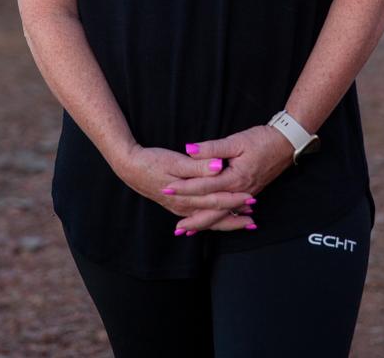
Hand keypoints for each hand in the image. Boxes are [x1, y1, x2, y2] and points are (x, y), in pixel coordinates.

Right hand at [115, 144, 256, 220]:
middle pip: (215, 215)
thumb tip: (218, 167)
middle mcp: (184, 206)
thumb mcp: (175, 160)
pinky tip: (219, 221)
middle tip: (254, 219)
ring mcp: (180, 208)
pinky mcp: (177, 205)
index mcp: (186, 195)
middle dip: (235, 217)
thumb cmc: (152, 160)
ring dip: (226, 221)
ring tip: (244, 223)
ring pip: (208, 220)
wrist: (129, 167)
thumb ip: (198, 165)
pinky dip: (212, 221)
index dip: (235, 199)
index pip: (216, 199)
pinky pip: (199, 218)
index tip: (252, 199)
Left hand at [166, 125, 294, 233]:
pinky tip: (213, 221)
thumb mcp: (236, 140)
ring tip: (189, 231)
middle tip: (176, 228)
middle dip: (194, 218)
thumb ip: (212, 148)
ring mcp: (246, 194)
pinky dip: (220, 219)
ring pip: (223, 214)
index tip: (168, 188)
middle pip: (213, 210)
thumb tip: (190, 150)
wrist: (287, 143)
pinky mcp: (249, 192)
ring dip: (206, 224)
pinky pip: (231, 211)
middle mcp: (241, 191)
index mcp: (235, 178)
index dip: (185, 188)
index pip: (204, 186)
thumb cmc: (263, 140)